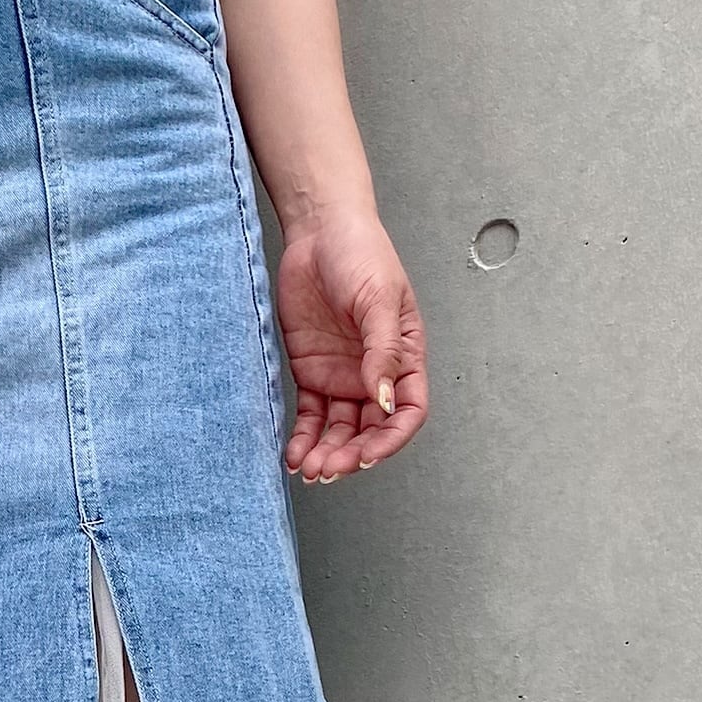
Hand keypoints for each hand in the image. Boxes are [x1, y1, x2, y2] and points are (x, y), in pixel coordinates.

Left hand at [275, 210, 429, 479]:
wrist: (318, 232)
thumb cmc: (361, 254)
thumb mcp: (380, 300)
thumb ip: (383, 351)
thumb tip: (384, 399)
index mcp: (404, 357)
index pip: (407, 412)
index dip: (391, 439)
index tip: (367, 456)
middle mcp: (374, 372)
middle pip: (370, 429)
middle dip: (352, 454)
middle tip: (329, 468)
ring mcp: (342, 374)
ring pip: (339, 428)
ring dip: (326, 451)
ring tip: (309, 468)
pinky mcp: (311, 371)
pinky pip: (310, 414)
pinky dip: (303, 437)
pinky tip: (294, 454)